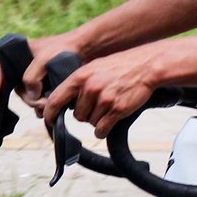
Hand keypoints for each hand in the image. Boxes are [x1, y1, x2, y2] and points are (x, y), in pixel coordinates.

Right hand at [0, 32, 82, 116]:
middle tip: (43, 103)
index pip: (0, 75)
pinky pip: (40, 101)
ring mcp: (37, 79)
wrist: (86, 50)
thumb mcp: (44, 59)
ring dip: (37, 105)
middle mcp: (25, 69)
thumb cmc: (64, 48)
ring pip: (30, 98)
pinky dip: (44, 106)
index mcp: (18, 58)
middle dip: (29, 99)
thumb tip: (31, 96)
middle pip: (19, 91)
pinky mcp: (48, 87)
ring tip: (49, 104)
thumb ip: (31, 77)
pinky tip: (50, 110)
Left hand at [41, 47, 156, 138]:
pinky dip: (103, 130)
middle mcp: (90, 88)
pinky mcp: (117, 110)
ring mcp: (104, 100)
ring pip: (91, 123)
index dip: (50, 113)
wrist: (146, 66)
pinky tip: (110, 122)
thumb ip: (79, 82)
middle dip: (86, 114)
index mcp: (80, 77)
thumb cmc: (121, 66)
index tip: (50, 119)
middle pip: (77, 115)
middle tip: (98, 105)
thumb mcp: (94, 67)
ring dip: (98, 120)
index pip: (55, 99)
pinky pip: (101, 130)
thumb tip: (65, 100)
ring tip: (109, 107)